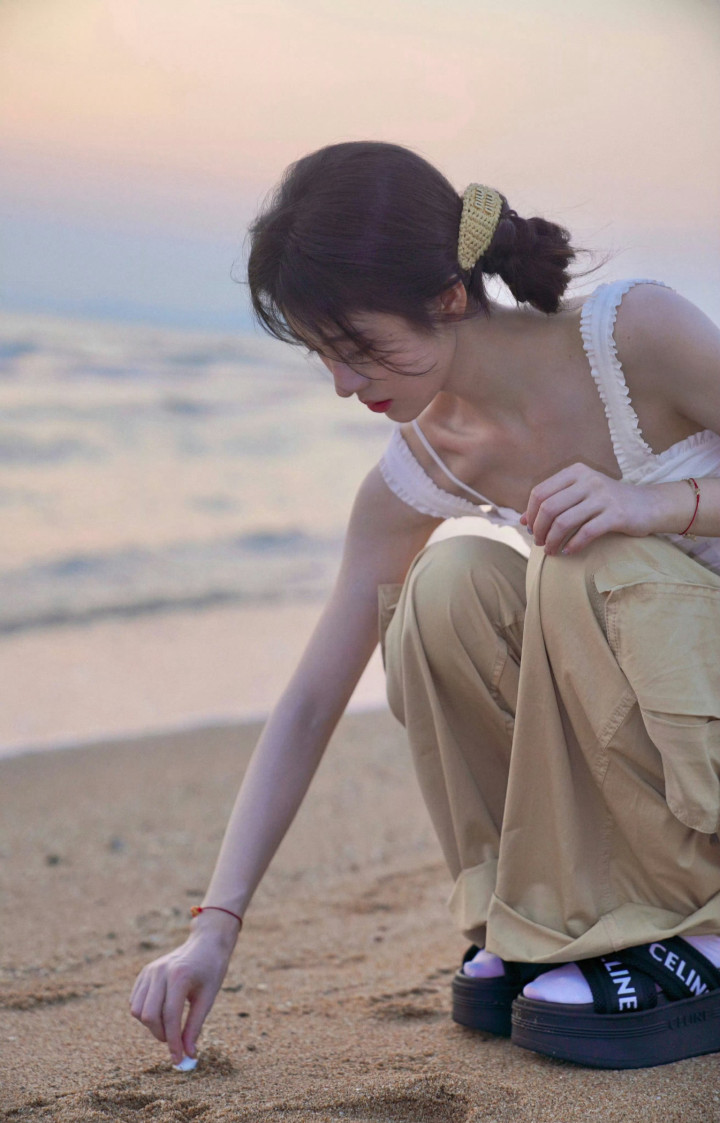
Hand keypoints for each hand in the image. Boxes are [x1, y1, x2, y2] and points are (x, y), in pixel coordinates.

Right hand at [129, 914, 238, 1064]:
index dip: (173, 1042)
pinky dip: (144, 1014)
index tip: (178, 1059)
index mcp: (179, 976)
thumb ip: (195, 1026)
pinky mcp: (144, 973)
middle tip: (175, 1041)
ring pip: (137, 1010)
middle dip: (161, 1035)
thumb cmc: (211, 970)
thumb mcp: (208, 998)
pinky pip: (135, 1001)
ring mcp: (149, 971)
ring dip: (151, 1025)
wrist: (206, 943)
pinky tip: (161, 1013)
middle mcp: (160, 972)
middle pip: (149, 1015)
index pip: (170, 1017)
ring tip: (169, 1024)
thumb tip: (188, 1055)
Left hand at [520, 463, 659, 555]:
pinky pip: (586, 532)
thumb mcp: (580, 494)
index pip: (540, 492)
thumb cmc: (607, 502)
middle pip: (549, 507)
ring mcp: (603, 497)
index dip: (531, 513)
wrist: (648, 505)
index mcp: (576, 472)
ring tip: (550, 551)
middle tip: (539, 543)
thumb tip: (522, 520)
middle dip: (539, 529)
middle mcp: (588, 480)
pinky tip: (568, 552)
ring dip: (552, 540)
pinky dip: (573, 545)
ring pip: (564, 522)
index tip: (530, 528)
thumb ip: (554, 501)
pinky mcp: (616, 515)